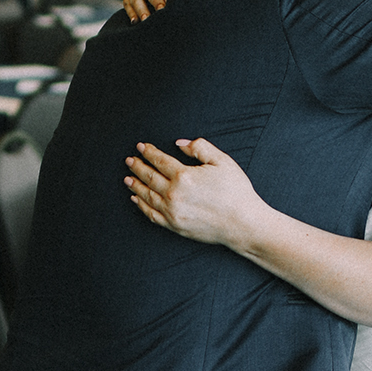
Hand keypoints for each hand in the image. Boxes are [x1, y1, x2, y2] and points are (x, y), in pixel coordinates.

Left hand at [125, 138, 267, 248]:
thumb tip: (179, 144)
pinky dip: (141, 205)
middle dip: (138, 167)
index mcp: (184, 176)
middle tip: (130, 160)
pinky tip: (136, 199)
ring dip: (135, 185)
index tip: (141, 147)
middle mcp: (174, 194)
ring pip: (147, 196)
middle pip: (149, 177)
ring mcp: (172, 212)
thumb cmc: (236, 192)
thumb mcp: (222, 161)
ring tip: (128, 178)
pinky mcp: (174, 226)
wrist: (243, 224)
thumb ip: (200, 147)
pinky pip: (151, 214)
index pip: (159, 160)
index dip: (148, 152)